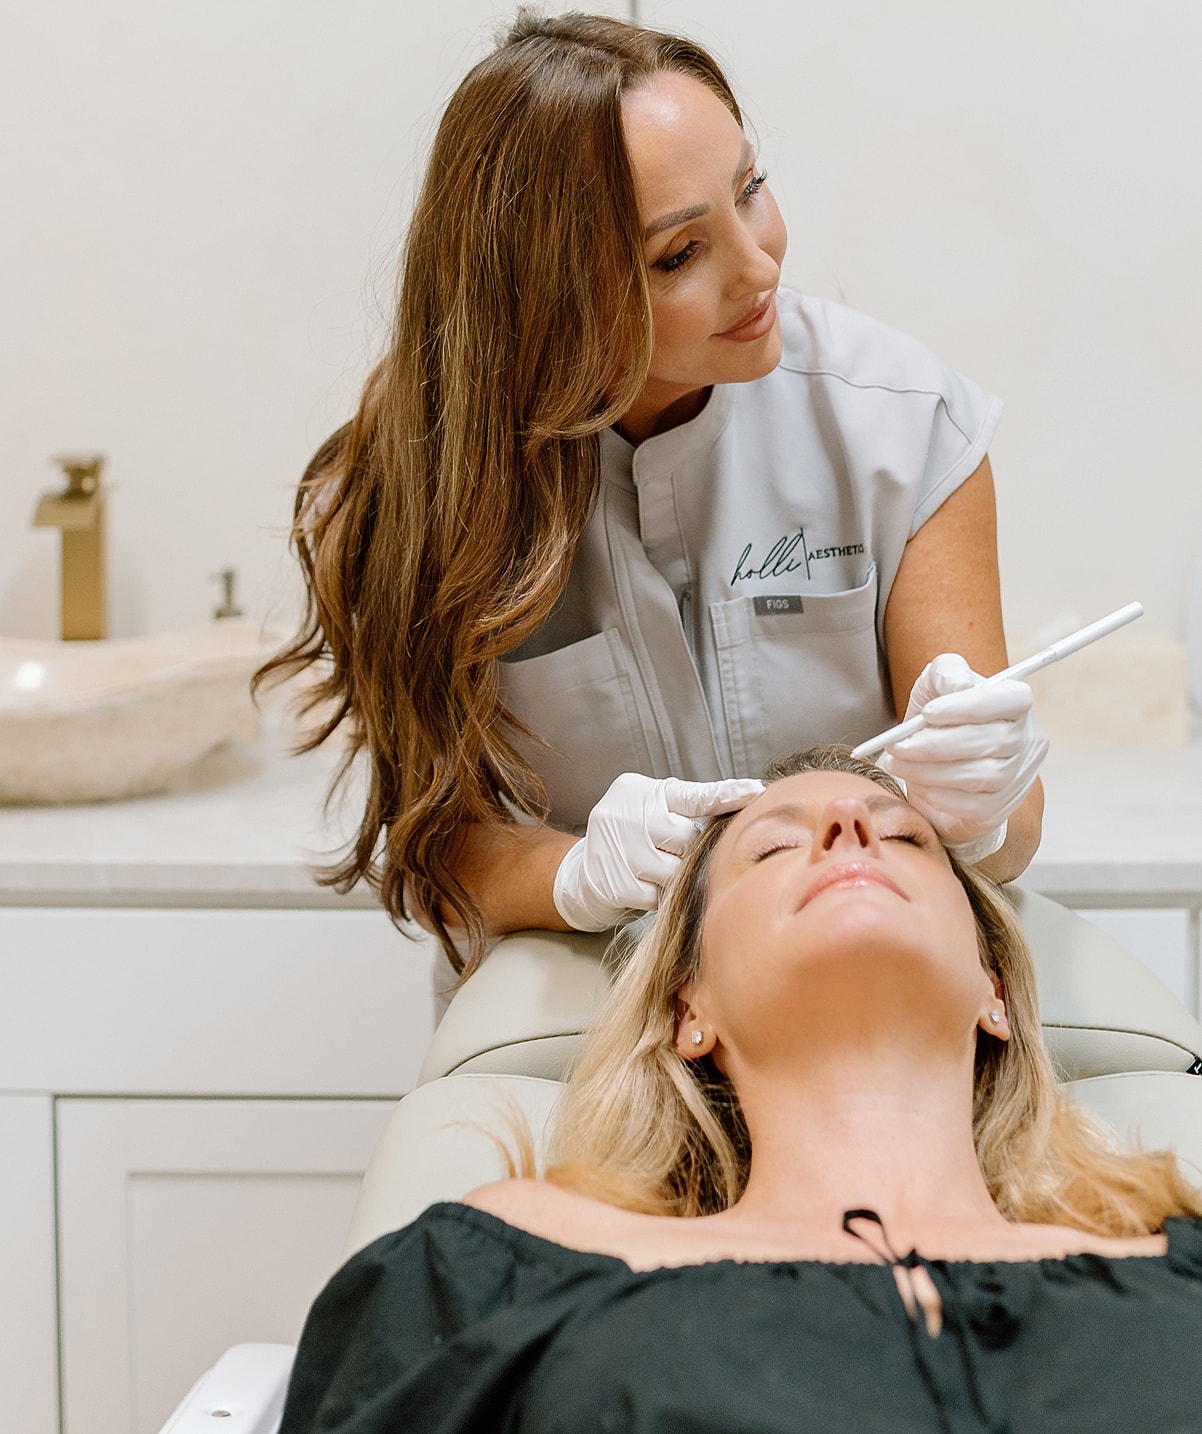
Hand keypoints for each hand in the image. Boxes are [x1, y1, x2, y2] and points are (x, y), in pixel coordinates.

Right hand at [553, 773, 764, 930]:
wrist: (580, 875)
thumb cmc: (630, 839)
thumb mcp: (651, 811)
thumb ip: (685, 810)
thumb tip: (742, 807)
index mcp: (639, 791)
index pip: (691, 795)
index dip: (726, 795)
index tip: (756, 791)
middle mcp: (624, 814)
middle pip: (687, 838)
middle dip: (688, 850)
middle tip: (673, 852)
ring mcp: (616, 849)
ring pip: (674, 870)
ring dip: (674, 876)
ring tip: (655, 869)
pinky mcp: (613, 883)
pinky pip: (657, 895)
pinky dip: (656, 895)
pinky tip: (642, 885)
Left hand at [878, 654, 1047, 862]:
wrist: (938, 762)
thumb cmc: (940, 716)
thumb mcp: (937, 685)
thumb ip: (946, 672)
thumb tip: (958, 686)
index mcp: (1016, 702)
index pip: (1009, 700)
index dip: (969, 707)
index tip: (927, 712)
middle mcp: (1027, 739)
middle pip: (991, 741)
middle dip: (936, 744)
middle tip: (896, 745)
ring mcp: (1017, 777)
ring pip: (980, 776)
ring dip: (929, 771)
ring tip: (897, 763)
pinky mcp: (999, 808)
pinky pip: (971, 805)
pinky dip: (938, 794)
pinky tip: (917, 783)